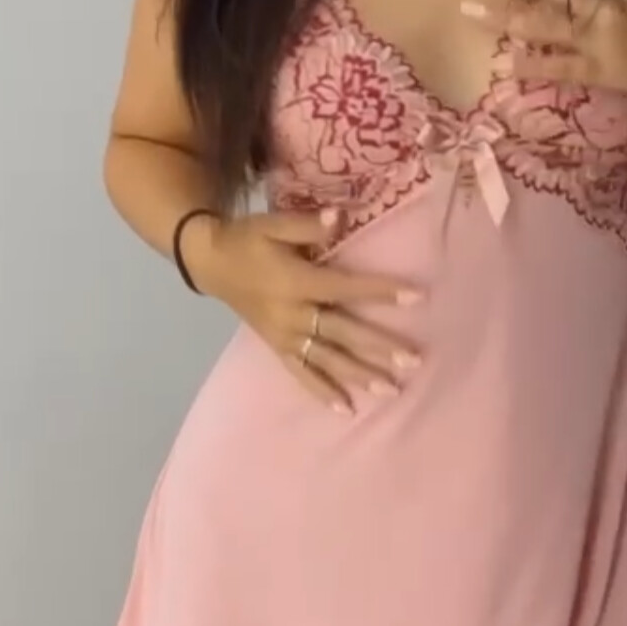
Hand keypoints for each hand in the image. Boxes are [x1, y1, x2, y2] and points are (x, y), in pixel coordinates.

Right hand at [183, 209, 423, 414]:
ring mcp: (284, 337)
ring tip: (391, 389)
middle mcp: (293, 315)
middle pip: (342, 333)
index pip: (346, 288)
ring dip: (359, 375)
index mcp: (297, 283)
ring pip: (327, 360)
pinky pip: (302, 373)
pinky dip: (323, 392)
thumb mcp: (272, 224)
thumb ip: (307, 225)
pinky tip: (347, 409)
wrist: (210, 263)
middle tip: (413, 360)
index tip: (417, 297)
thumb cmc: (247, 240)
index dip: (381, 292)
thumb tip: (340, 216)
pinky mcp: (277, 348)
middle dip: (379, 347)